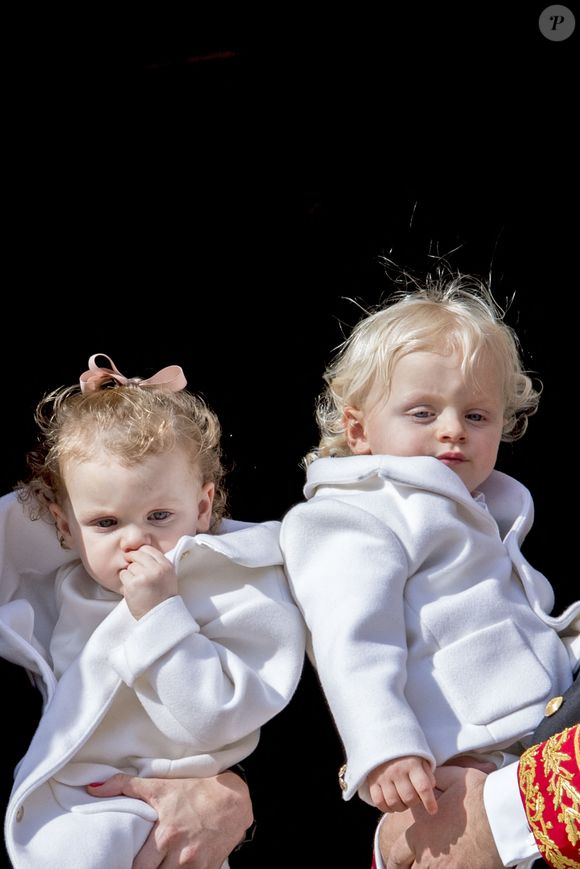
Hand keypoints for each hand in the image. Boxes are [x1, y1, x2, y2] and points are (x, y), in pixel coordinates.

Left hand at [87, 771, 252, 868]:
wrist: (234, 798)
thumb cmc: (195, 792)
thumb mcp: (160, 786)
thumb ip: (125, 786)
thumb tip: (92, 788)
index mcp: (164, 836)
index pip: (136, 868)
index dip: (129, 867)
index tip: (124, 862)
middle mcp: (180, 855)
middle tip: (143, 862)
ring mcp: (195, 865)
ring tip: (159, 864)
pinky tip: (175, 866)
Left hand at [120, 545, 178, 618]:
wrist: (159, 617)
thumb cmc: (162, 597)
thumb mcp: (168, 576)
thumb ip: (158, 564)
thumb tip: (140, 551)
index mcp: (166, 566)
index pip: (148, 549)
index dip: (141, 554)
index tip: (139, 561)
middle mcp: (156, 569)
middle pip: (137, 554)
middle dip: (133, 561)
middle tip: (136, 573)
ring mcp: (144, 576)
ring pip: (129, 565)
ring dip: (130, 573)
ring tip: (138, 584)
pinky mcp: (133, 584)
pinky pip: (123, 574)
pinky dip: (125, 581)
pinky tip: (133, 589)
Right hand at [368, 755, 437, 814]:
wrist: (383, 737)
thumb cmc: (407, 753)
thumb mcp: (421, 759)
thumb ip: (428, 776)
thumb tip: (429, 794)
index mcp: (413, 764)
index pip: (423, 787)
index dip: (429, 802)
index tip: (433, 811)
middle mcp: (397, 770)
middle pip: (409, 798)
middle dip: (414, 803)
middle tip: (414, 798)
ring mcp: (383, 776)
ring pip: (394, 802)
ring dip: (401, 807)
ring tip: (403, 802)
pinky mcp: (372, 780)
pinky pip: (379, 801)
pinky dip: (386, 808)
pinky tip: (392, 805)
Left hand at [382, 766, 502, 868]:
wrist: (505, 814)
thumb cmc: (479, 795)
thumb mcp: (452, 778)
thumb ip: (435, 780)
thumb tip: (428, 777)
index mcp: (421, 833)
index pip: (397, 856)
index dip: (395, 862)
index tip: (397, 863)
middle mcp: (430, 856)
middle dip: (412, 868)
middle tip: (414, 865)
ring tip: (435, 865)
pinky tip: (455, 866)